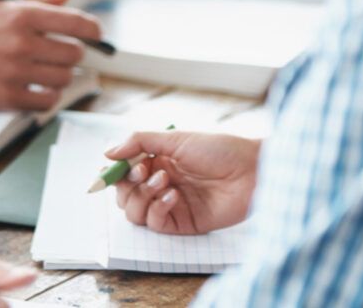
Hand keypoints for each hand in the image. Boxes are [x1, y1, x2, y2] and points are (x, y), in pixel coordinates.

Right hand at [0, 0, 101, 110]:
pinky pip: (47, 102)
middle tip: (59, 53)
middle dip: (71, 54)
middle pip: (74, 54)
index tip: (94, 35)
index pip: (78, 23)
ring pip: (63, 79)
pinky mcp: (6, 97)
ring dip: (59, 76)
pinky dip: (47, 96)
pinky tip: (37, 88)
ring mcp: (14, 72)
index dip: (93, 30)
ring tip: (44, 70)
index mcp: (22, 15)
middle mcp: (20, 43)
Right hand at [106, 131, 260, 234]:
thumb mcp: (175, 138)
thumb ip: (139, 142)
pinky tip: (173, 195)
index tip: (113, 167)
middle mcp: (161, 184)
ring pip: (134, 212)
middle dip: (128, 184)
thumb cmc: (220, 150)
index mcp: (157, 162)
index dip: (114, 172)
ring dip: (142, 195)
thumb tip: (107, 153)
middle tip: (144, 170)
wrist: (254, 170)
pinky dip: (158, 208)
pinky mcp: (184, 223)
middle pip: (123, 195)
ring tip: (165, 181)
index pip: (122, 173)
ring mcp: (171, 205)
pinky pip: (155, 223)